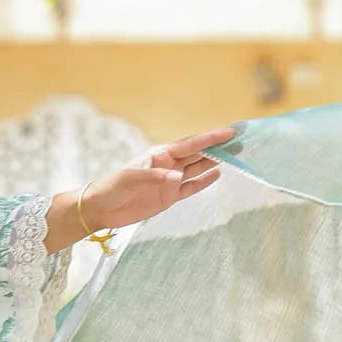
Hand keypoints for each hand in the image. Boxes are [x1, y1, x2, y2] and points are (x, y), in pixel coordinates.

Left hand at [80, 127, 235, 234]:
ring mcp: (169, 181)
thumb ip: (155, 177)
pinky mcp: (168, 197)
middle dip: (219, 147)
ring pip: (197, 168)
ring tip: (235, 156)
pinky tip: (217, 174)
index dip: (210, 138)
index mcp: (159, 155)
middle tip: (240, 141)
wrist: (100, 209)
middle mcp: (167, 165)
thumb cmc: (112, 187)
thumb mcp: (130, 178)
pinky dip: (204, 181)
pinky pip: (190, 187)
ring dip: (214, 162)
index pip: (190, 144)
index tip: (230, 132)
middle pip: (198, 153)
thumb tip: (177, 177)